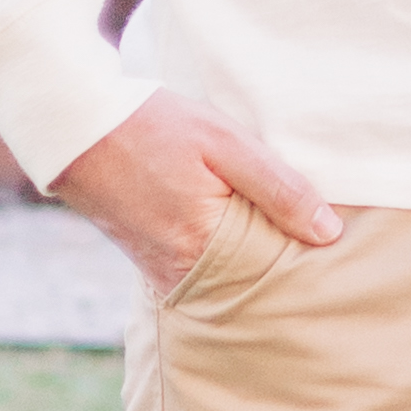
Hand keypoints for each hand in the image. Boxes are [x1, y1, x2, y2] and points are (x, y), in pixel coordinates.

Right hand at [49, 89, 346, 296]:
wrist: (76, 129)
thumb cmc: (153, 126)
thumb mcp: (223, 142)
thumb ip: (278, 187)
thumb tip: (329, 232)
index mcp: (205, 247)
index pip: (276, 273)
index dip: (306, 259)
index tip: (334, 250)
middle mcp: (183, 273)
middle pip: (253, 284)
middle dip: (283, 268)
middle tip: (319, 251)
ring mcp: (164, 275)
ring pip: (229, 281)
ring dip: (254, 264)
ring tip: (283, 239)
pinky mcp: (153, 267)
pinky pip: (204, 274)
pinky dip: (226, 261)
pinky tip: (243, 237)